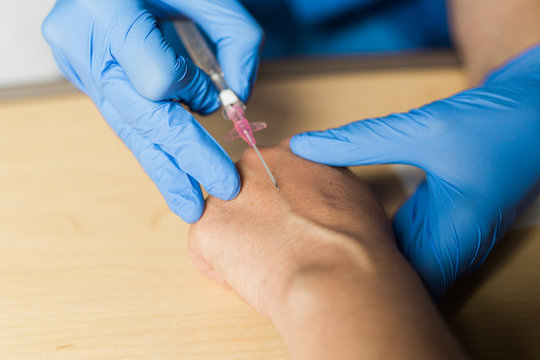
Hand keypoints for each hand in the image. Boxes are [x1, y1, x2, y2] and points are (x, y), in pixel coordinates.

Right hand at [42, 0, 262, 221]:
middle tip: (222, 190)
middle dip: (187, 157)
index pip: (156, 78)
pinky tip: (170, 175)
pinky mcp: (84, 77)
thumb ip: (236, 39)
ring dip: (164, 170)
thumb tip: (238, 97)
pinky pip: (124, 120)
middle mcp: (84, 44)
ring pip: (128, 129)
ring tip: (189, 205)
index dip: (192, 90)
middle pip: (142, 118)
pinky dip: (152, 147)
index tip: (212, 91)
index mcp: (106, 11)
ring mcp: (79, 64)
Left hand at [188, 140, 395, 315]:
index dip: (278, 206)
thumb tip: (311, 200)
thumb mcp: (349, 193)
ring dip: (237, 244)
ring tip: (268, 264)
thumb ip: (320, 185)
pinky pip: (205, 252)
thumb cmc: (354, 244)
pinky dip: (223, 270)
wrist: (335, 275)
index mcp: (287, 152)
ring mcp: (224, 192)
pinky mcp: (205, 225)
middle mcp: (252, 162)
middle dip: (252, 221)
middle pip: (240, 194)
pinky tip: (252, 277)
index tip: (288, 225)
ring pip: (221, 222)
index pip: (269, 176)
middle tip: (277, 247)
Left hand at [290, 45, 539, 297]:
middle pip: (392, 273)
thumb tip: (305, 146)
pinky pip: (400, 235)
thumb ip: (361, 140)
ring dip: (358, 245)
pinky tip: (342, 216)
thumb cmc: (497, 123)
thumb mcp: (424, 129)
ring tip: (312, 232)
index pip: (398, 285)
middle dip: (348, 263)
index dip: (355, 279)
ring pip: (394, 255)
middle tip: (302, 245)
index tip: (314, 261)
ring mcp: (446, 233)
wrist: (535, 108)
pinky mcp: (440, 217)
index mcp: (452, 235)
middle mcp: (450, 244)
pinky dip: (371, 228)